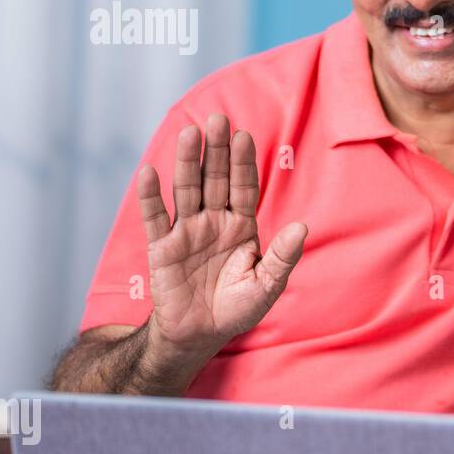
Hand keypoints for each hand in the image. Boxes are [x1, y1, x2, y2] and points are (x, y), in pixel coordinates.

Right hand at [137, 113, 307, 372]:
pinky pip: (156, 218)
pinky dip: (151, 196)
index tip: (245, 136)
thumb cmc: (236, 309)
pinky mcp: (162, 248)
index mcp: (242, 227)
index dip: (243, 163)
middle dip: (217, 151)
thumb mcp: (267, 285)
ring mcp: (187, 232)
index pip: (243, 188)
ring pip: (187, 190)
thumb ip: (283, 257)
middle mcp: (214, 222)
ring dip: (187, 163)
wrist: (199, 335)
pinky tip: (149, 172)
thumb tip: (303, 227)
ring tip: (189, 133)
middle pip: (215, 180)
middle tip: (218, 119)